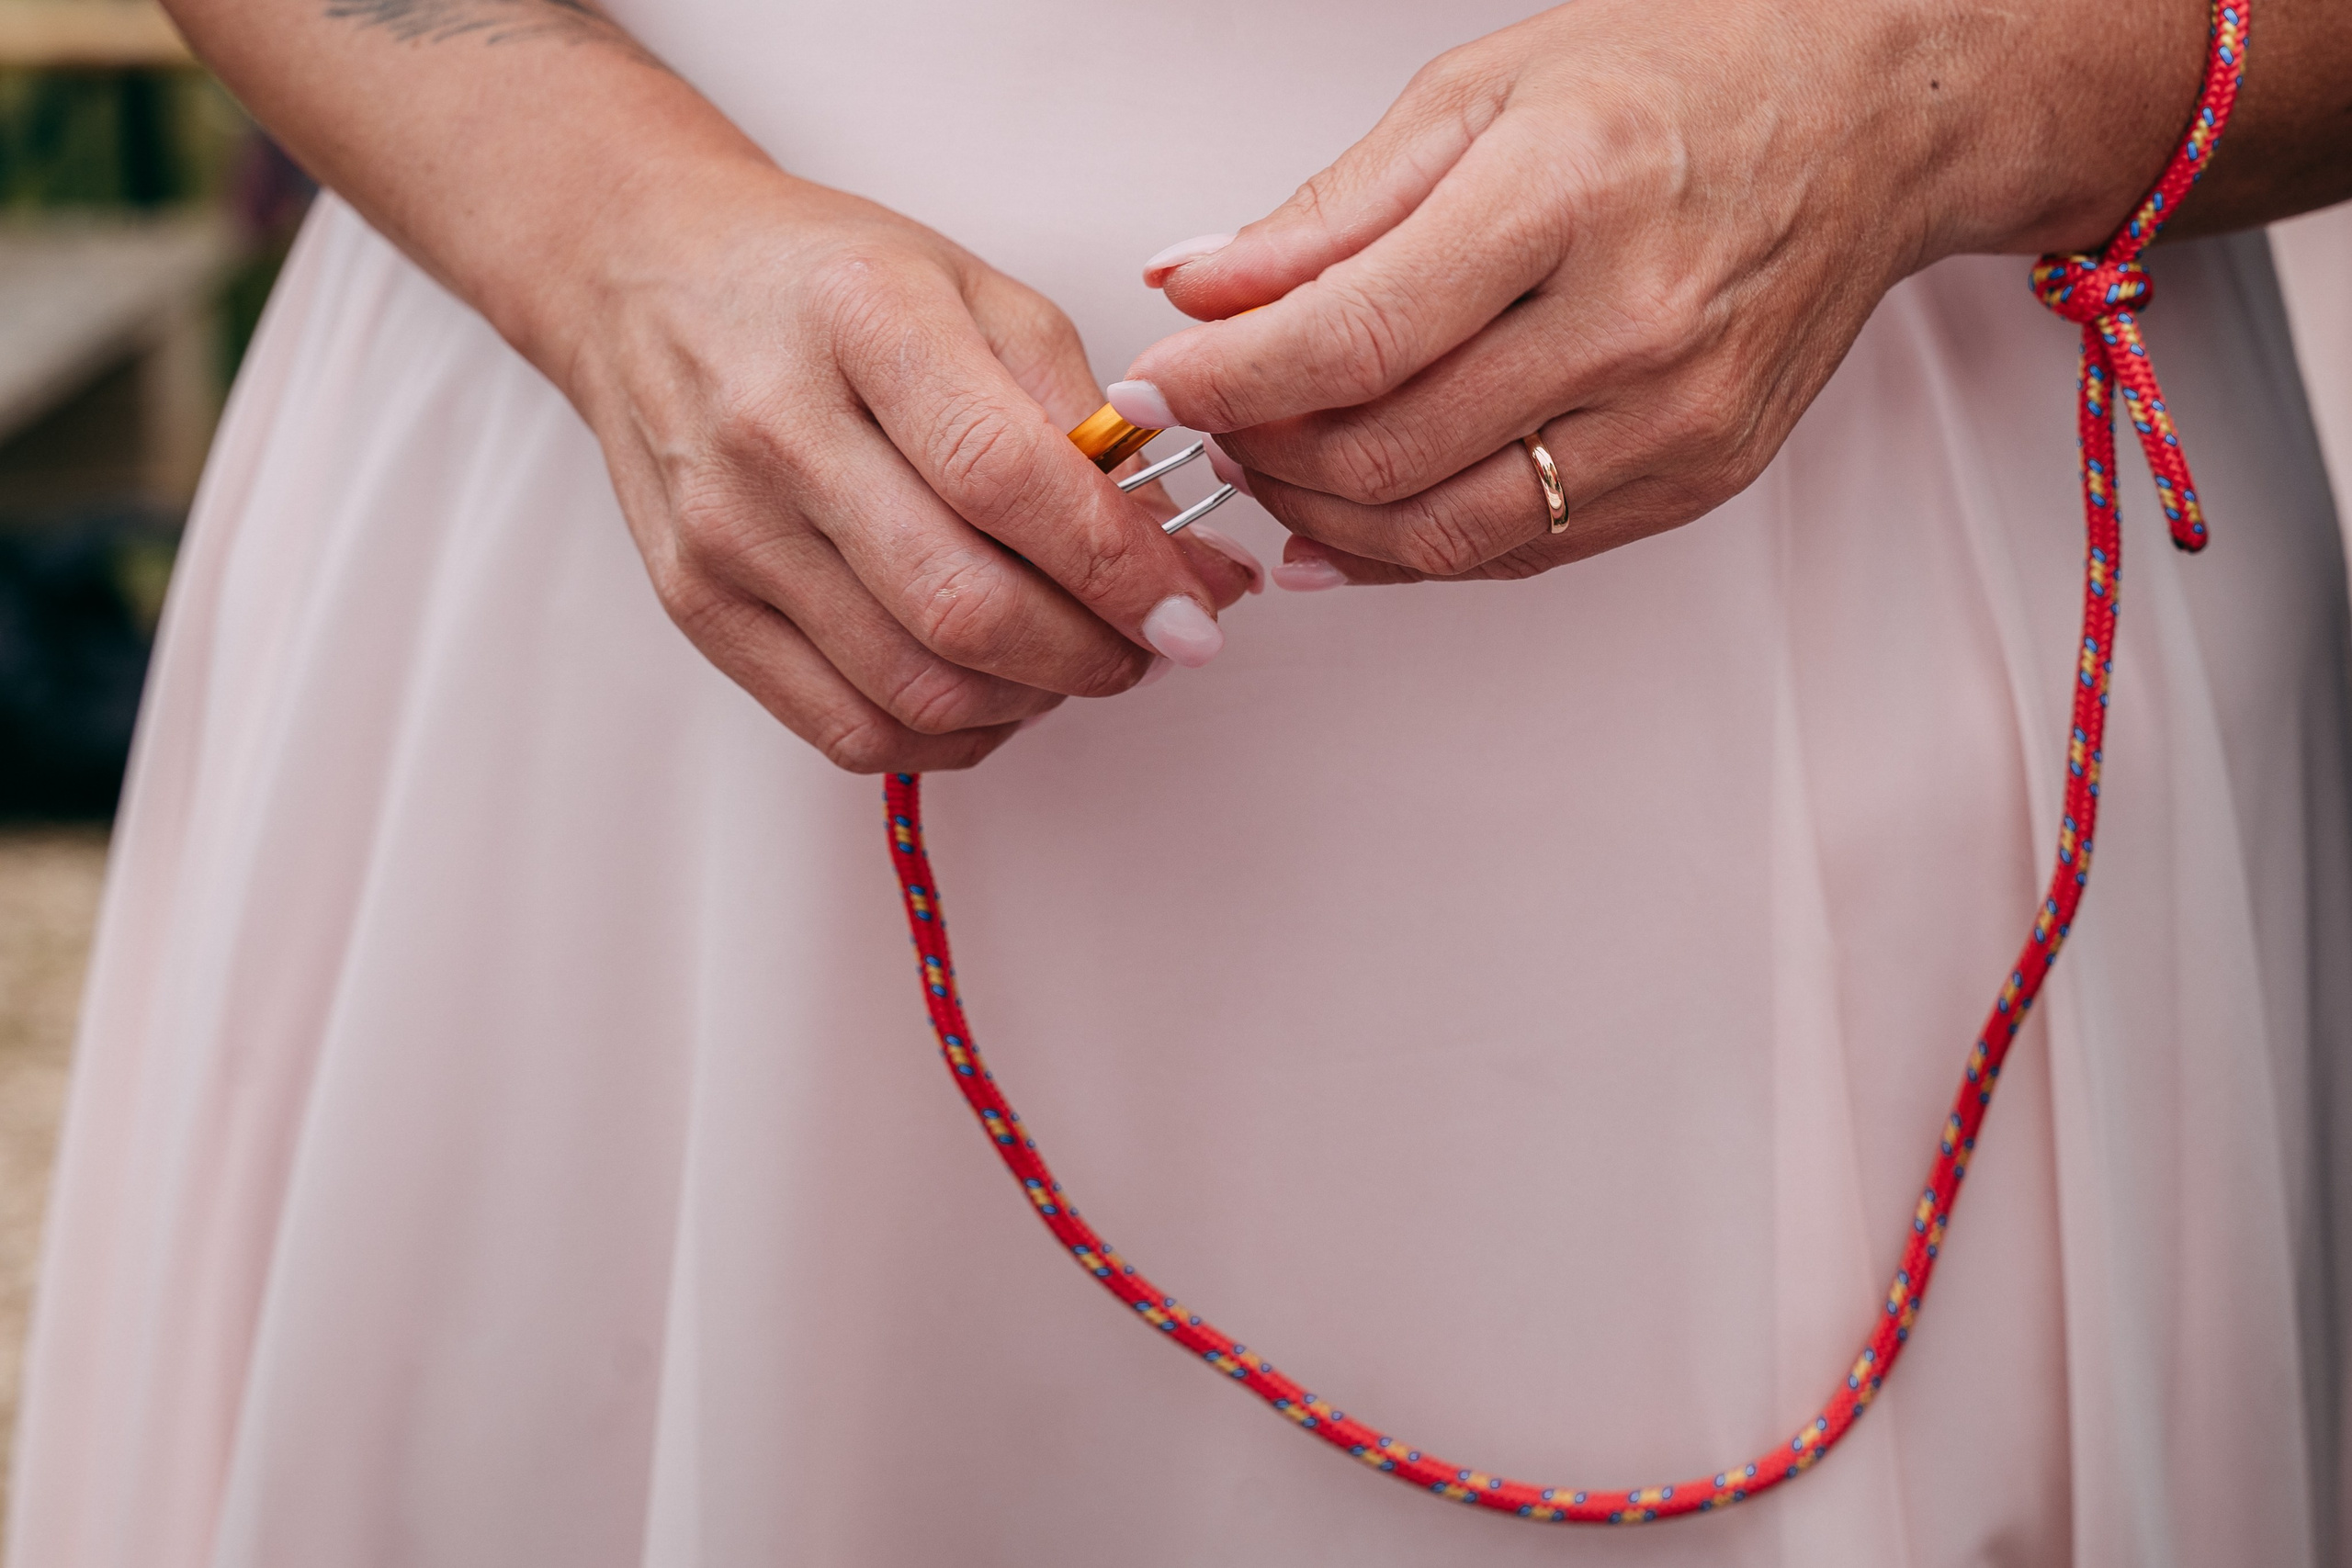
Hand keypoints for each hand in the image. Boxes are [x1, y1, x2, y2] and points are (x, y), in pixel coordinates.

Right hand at [553, 163, 1259, 771]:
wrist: (647, 278)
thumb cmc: (823, 283)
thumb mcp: (970, 288)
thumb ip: (1077, 408)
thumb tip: (1171, 544)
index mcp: (862, 322)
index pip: (1008, 479)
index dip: (1122, 566)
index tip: (1196, 606)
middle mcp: (778, 431)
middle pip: (963, 606)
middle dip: (1096, 653)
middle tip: (1155, 644)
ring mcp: (728, 532)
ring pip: (915, 687)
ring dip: (1035, 699)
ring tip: (1080, 658)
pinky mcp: (700, 608)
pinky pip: (849, 728)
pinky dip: (951, 733)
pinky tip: (995, 689)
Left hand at [1112, 0, 2207, 586]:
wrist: (1866, 125)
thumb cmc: (1680, 83)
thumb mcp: (1481, 94)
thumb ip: (1327, 209)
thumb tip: (1192, 285)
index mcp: (1563, 195)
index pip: (1351, 339)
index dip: (1227, 382)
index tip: (1156, 388)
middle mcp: (1630, 322)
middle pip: (1386, 453)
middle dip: (1262, 454)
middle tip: (1211, 422)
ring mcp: (1674, 417)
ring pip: (1445, 530)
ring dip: (1324, 518)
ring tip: (1272, 468)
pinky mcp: (1696, 478)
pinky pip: (1518, 551)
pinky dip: (1412, 550)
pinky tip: (1352, 522)